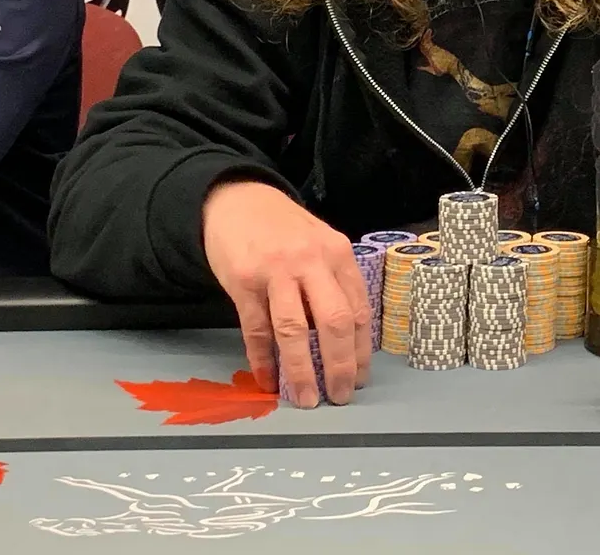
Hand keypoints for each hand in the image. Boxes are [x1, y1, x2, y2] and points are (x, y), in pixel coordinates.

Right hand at [201, 180, 372, 407]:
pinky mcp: (243, 281)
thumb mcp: (320, 244)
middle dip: (340, 365)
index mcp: (337, 253)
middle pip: (334, 321)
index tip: (361, 378)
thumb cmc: (284, 229)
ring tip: (307, 399)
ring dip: (302, 371)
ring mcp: (276, 271)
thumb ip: (334, 282)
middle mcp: (311, 261)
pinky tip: (269, 381)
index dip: (361, 349)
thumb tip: (349, 341)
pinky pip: (256, 329)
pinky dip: (263, 359)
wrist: (237, 199)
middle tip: (340, 396)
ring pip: (294, 330)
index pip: (358, 309)